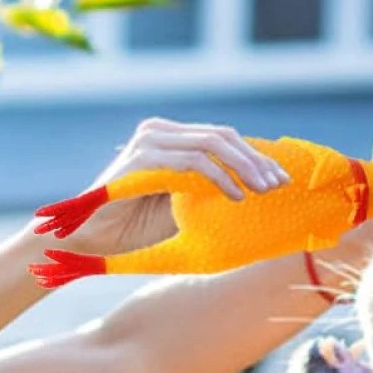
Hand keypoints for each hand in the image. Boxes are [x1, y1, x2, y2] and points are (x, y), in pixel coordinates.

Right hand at [54, 118, 291, 257]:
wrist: (90, 241)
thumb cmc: (136, 230)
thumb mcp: (184, 206)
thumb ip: (211, 190)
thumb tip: (258, 190)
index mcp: (169, 138)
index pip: (222, 138)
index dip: (255, 156)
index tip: (281, 179)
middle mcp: (160, 131)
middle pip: (222, 135)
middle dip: (255, 160)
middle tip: (278, 185)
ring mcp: (150, 140)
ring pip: (211, 144)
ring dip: (243, 168)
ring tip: (262, 191)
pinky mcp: (143, 157)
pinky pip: (192, 162)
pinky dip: (218, 179)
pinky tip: (234, 196)